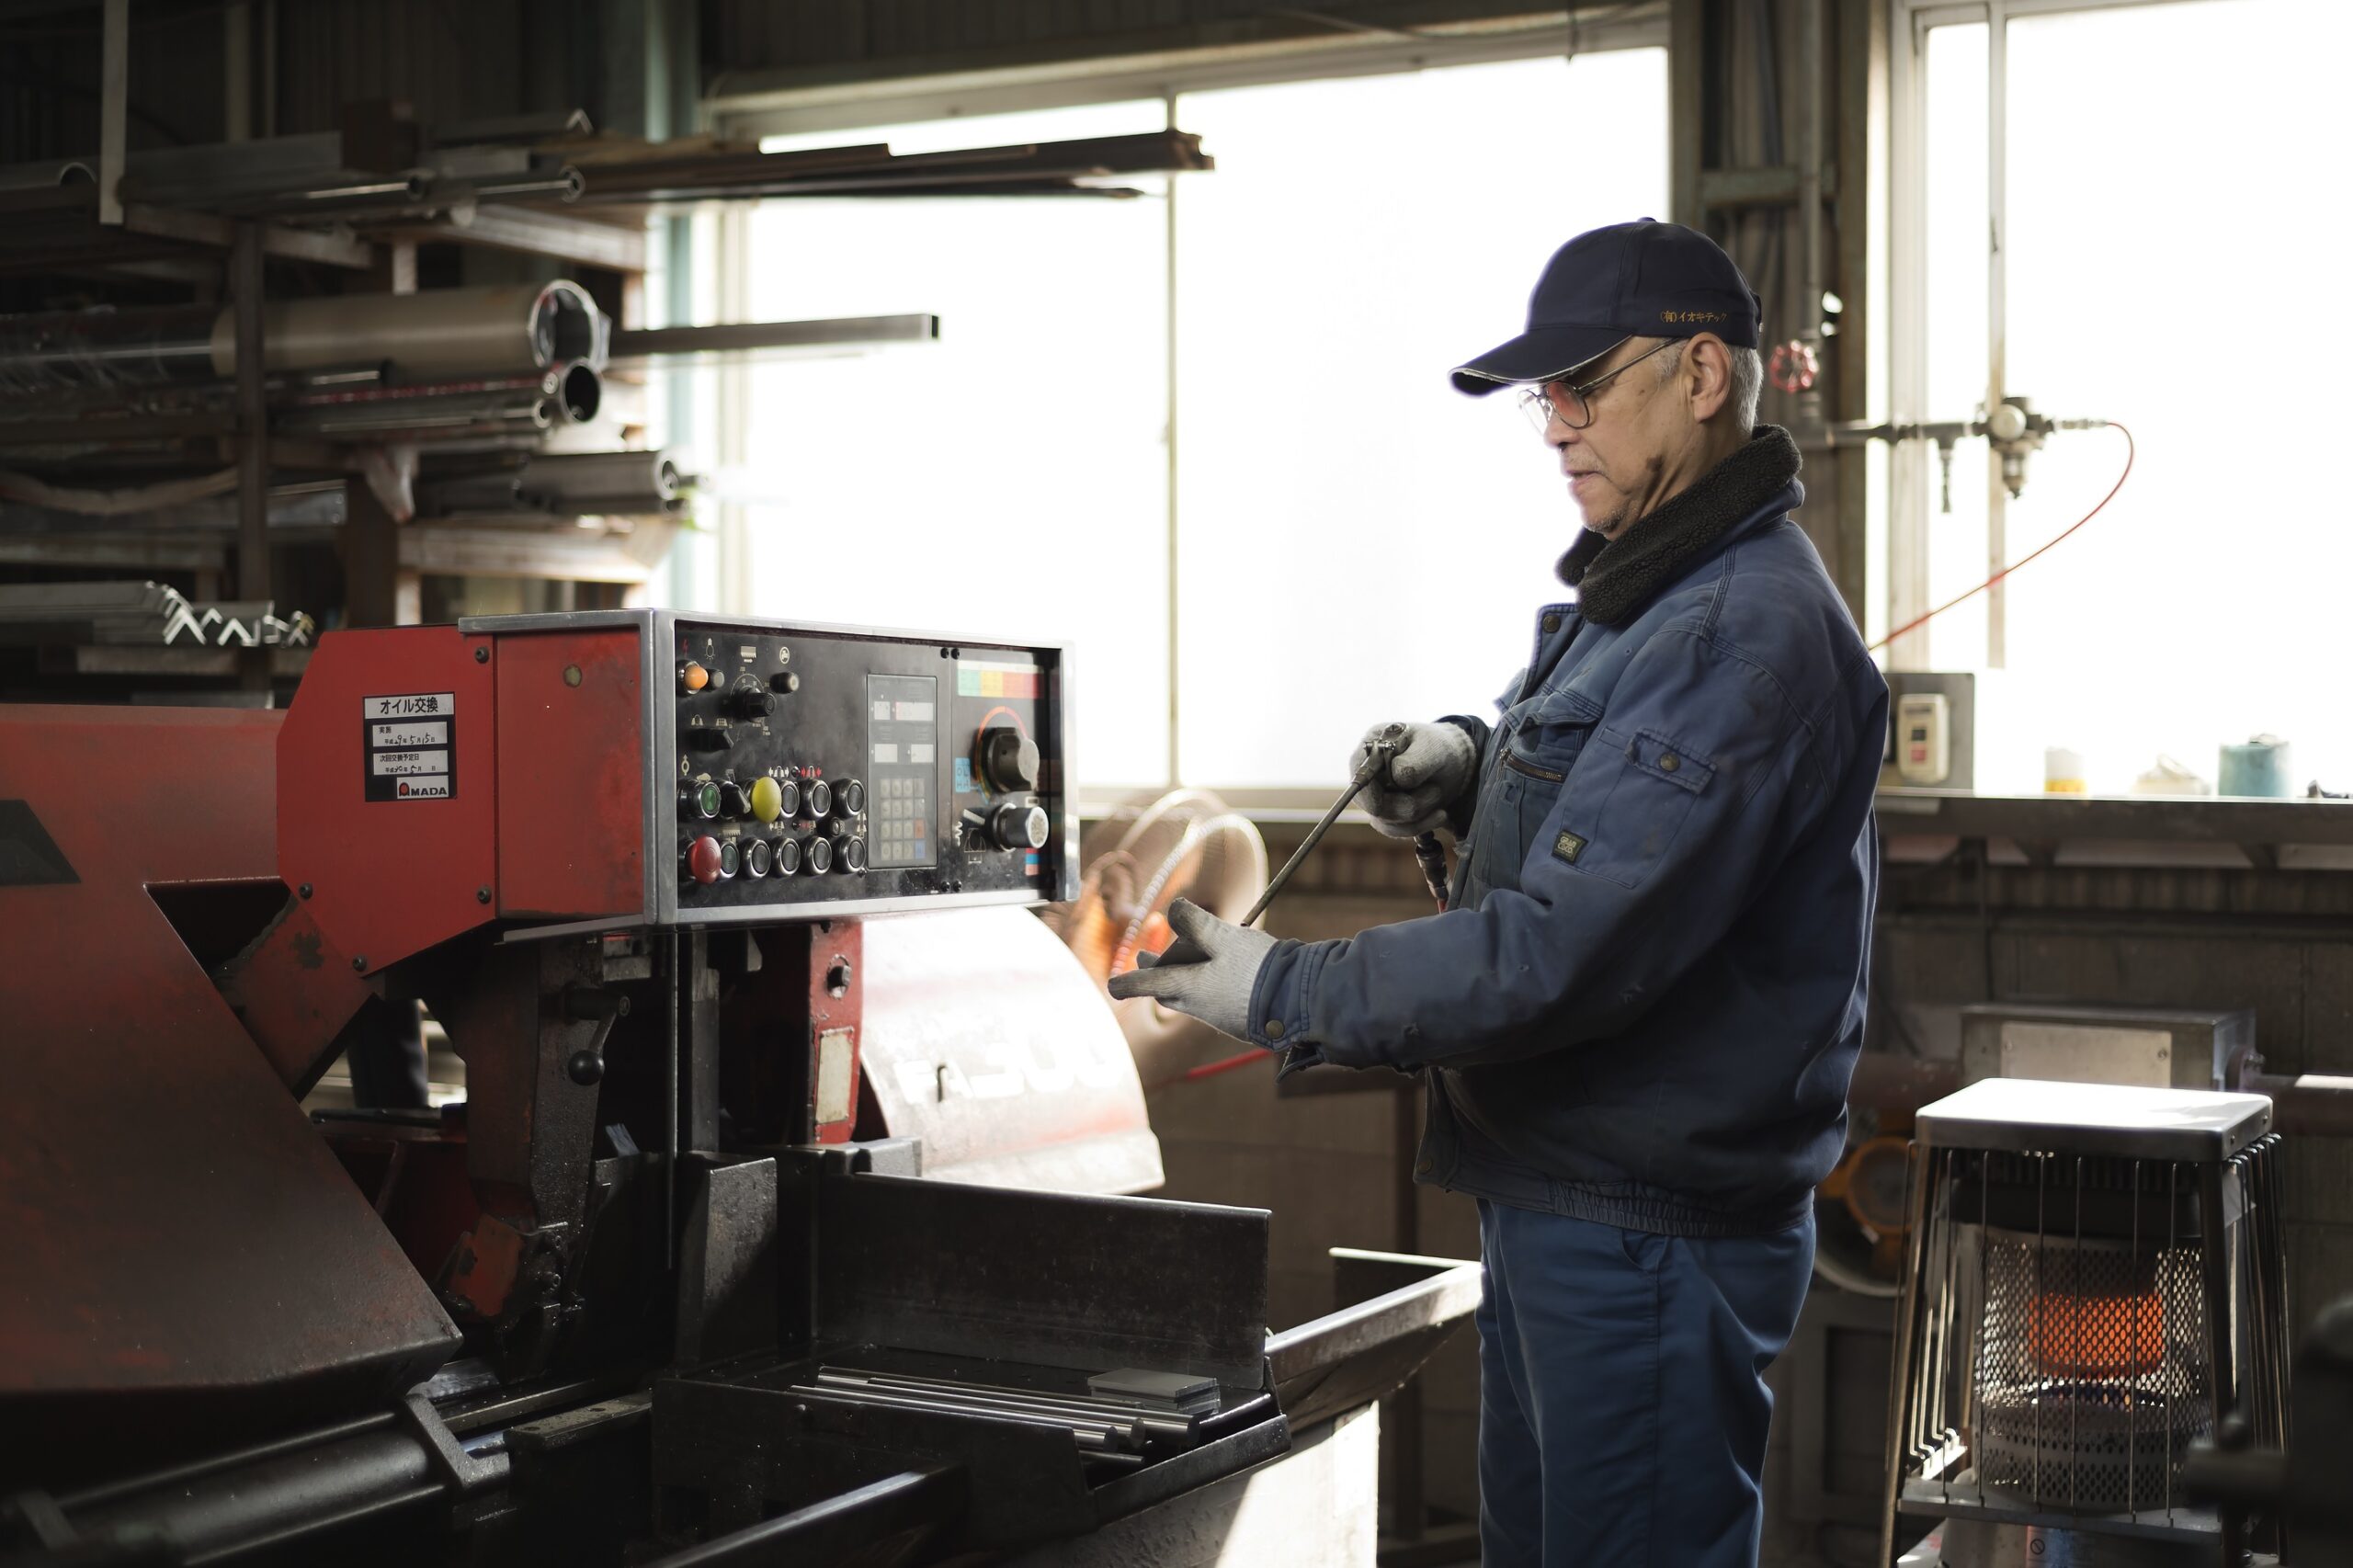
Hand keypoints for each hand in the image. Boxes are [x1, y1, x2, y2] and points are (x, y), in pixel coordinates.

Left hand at [1107, 898, 1276, 1043]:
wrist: (1299, 1001)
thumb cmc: (1258, 970)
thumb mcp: (1225, 938)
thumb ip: (1197, 923)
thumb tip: (1174, 908)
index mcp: (1190, 988)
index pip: (1149, 984)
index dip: (1129, 982)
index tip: (1111, 986)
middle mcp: (1200, 1007)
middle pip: (1169, 991)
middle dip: (1155, 975)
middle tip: (1145, 960)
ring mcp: (1220, 1015)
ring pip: (1191, 996)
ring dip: (1182, 978)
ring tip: (1181, 962)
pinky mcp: (1239, 1019)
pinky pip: (1213, 1002)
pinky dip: (1207, 986)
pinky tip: (1221, 975)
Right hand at [1356, 721, 1475, 837]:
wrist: (1451, 763)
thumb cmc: (1437, 747)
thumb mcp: (1433, 747)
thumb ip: (1414, 762)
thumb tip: (1396, 779)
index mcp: (1370, 748)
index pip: (1359, 775)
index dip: (1368, 793)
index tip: (1383, 805)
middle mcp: (1366, 774)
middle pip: (1373, 805)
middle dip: (1408, 804)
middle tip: (1435, 791)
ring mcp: (1374, 796)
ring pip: (1386, 823)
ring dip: (1419, 814)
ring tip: (1437, 794)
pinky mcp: (1386, 814)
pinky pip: (1396, 830)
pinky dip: (1421, 825)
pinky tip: (1439, 815)